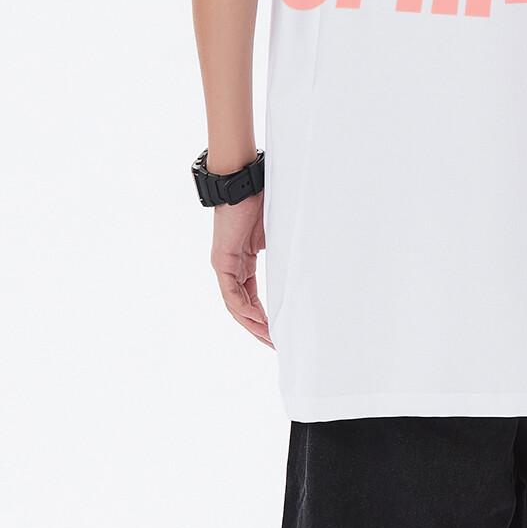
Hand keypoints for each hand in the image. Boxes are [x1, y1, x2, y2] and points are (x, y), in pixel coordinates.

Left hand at [210, 192, 271, 346]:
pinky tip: (258, 320)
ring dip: (252, 324)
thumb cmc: (261, 201)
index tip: (278, 331)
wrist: (243, 182)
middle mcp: (231, 267)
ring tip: (269, 339)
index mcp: (243, 262)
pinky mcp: (222, 260)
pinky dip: (244, 308)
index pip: (251, 297)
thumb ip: (283, 253)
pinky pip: (231, 293)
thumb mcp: (276, 234)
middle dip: (258, 328)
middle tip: (274, 344)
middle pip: (242, 307)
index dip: (263, 316)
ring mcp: (224, 265)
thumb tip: (304, 265)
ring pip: (235, 305)